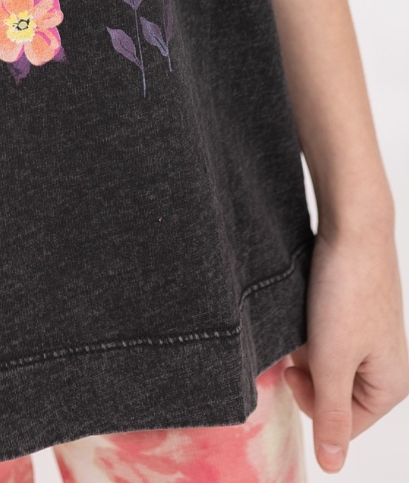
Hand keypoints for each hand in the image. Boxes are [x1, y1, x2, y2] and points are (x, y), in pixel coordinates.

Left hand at [285, 223, 408, 472]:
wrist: (352, 226)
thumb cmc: (346, 291)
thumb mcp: (332, 361)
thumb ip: (330, 415)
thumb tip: (332, 466)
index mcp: (391, 385)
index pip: (341, 425)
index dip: (310, 401)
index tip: (293, 369)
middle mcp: (387, 364)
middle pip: (334, 394)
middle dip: (309, 373)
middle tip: (299, 343)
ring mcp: (372, 337)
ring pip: (327, 363)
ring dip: (307, 350)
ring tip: (304, 321)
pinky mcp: (356, 312)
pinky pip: (327, 336)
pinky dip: (311, 328)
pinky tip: (308, 306)